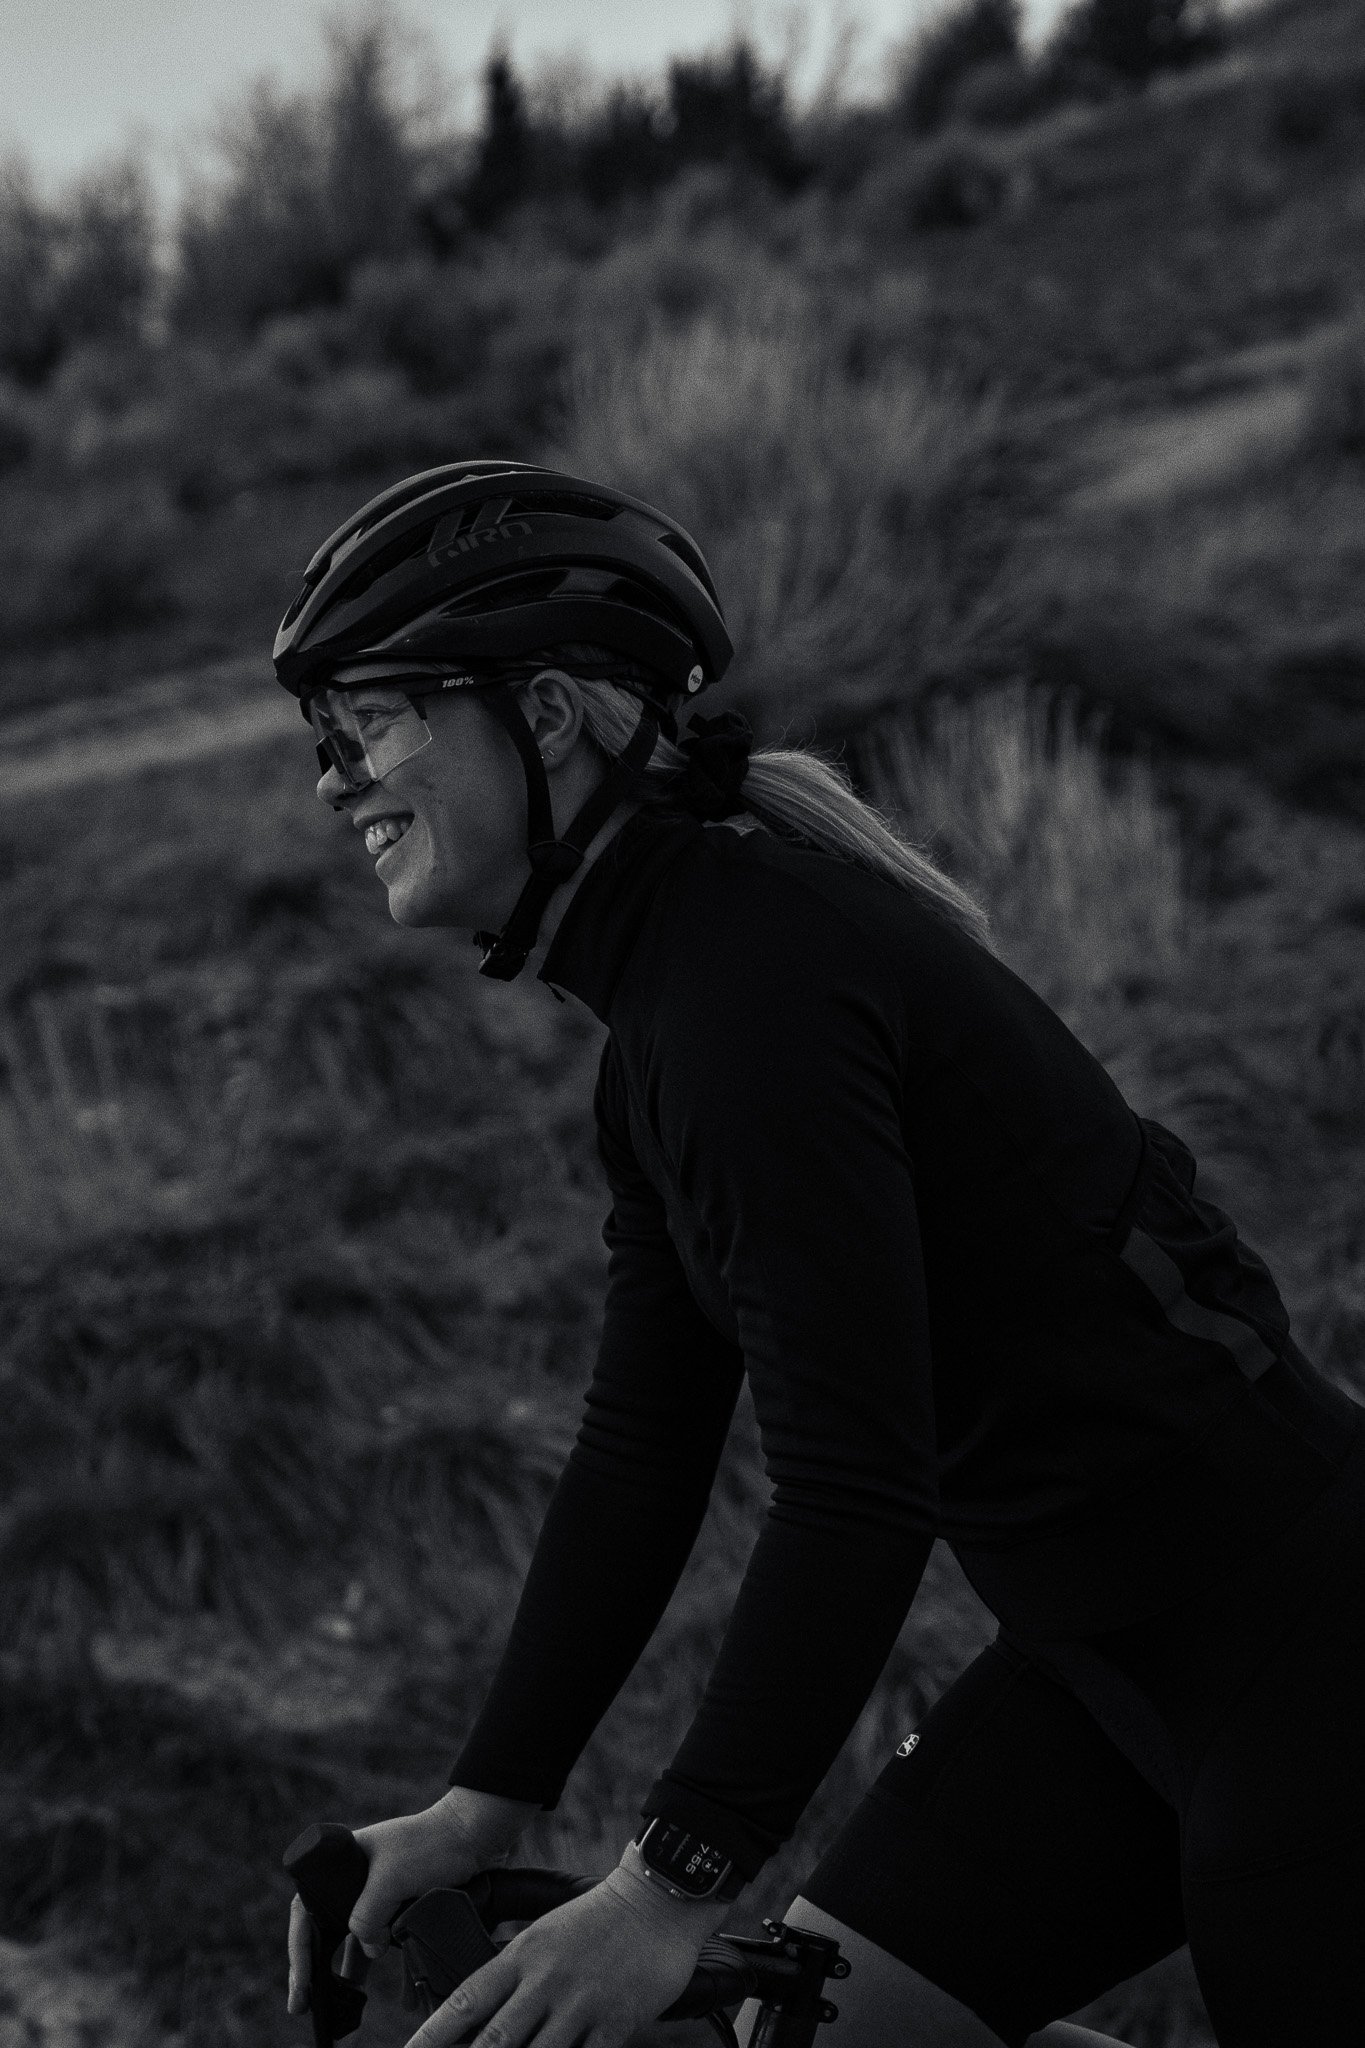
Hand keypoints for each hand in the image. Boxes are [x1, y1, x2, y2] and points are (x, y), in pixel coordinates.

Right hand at [287, 1788, 538, 2014]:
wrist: (475, 1833)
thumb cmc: (431, 1844)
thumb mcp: (391, 1879)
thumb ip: (367, 1917)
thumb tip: (367, 1951)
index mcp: (344, 1859)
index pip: (307, 1906)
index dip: (299, 1947)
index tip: (302, 1982)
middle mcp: (356, 1875)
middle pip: (324, 1924)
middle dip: (313, 1964)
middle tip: (304, 2002)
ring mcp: (378, 1887)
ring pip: (350, 1933)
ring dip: (343, 1965)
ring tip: (337, 2000)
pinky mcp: (400, 1899)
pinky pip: (376, 1934)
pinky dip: (368, 1956)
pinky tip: (364, 1980)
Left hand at [403, 1861, 724, 2047]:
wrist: (654, 1901)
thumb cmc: (595, 1921)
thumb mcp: (544, 1935)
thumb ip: (514, 1973)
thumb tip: (479, 2015)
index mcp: (523, 1955)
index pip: (466, 2001)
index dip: (433, 2035)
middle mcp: (546, 1981)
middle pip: (495, 2040)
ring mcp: (582, 2003)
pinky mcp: (617, 2021)